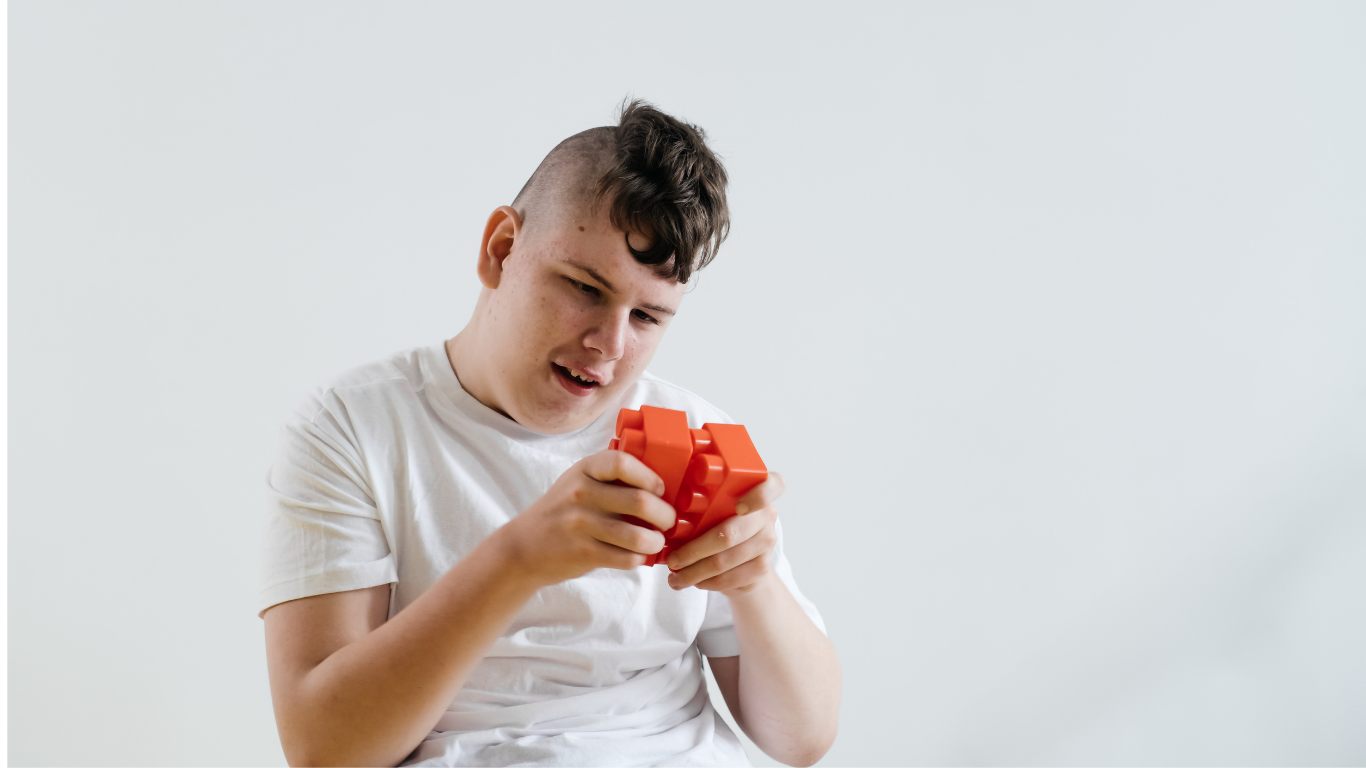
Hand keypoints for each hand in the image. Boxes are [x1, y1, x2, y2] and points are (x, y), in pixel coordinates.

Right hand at [491, 449, 677, 587]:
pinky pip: (626, 558)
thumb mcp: (579, 482)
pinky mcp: (583, 553)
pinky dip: (639, 559)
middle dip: (665, 515)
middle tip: (668, 521)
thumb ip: (611, 478)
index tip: (659, 489)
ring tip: (656, 541)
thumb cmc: (563, 511)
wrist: (524, 546)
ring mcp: (581, 525)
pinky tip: (637, 555)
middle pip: (640, 501)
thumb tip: (662, 486)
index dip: (649, 476)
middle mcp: (581, 494)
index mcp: (585, 470)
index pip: (622, 463)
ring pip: (638, 536)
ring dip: (656, 542)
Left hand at [664, 472, 783, 594]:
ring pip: (724, 561)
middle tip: (672, 560)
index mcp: (757, 490)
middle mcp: (766, 515)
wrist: (747, 559)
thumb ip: (704, 502)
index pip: (773, 485)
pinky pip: (728, 578)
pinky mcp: (761, 567)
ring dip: (694, 572)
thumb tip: (663, 514)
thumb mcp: (715, 506)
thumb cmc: (721, 524)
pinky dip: (705, 582)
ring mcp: (767, 542)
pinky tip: (692, 581)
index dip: (758, 495)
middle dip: (694, 551)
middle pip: (729, 534)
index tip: (738, 506)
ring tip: (675, 577)